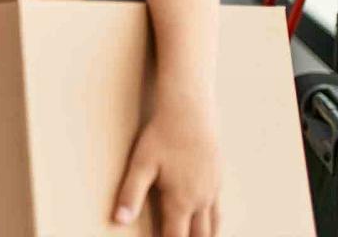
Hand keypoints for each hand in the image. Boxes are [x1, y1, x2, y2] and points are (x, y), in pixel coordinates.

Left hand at [113, 100, 220, 235]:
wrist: (190, 111)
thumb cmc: (163, 135)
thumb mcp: (141, 164)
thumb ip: (130, 194)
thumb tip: (119, 220)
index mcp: (181, 200)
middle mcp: (200, 200)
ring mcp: (212, 190)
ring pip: (213, 227)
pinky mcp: (217, 179)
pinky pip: (218, 211)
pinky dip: (214, 225)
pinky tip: (209, 224)